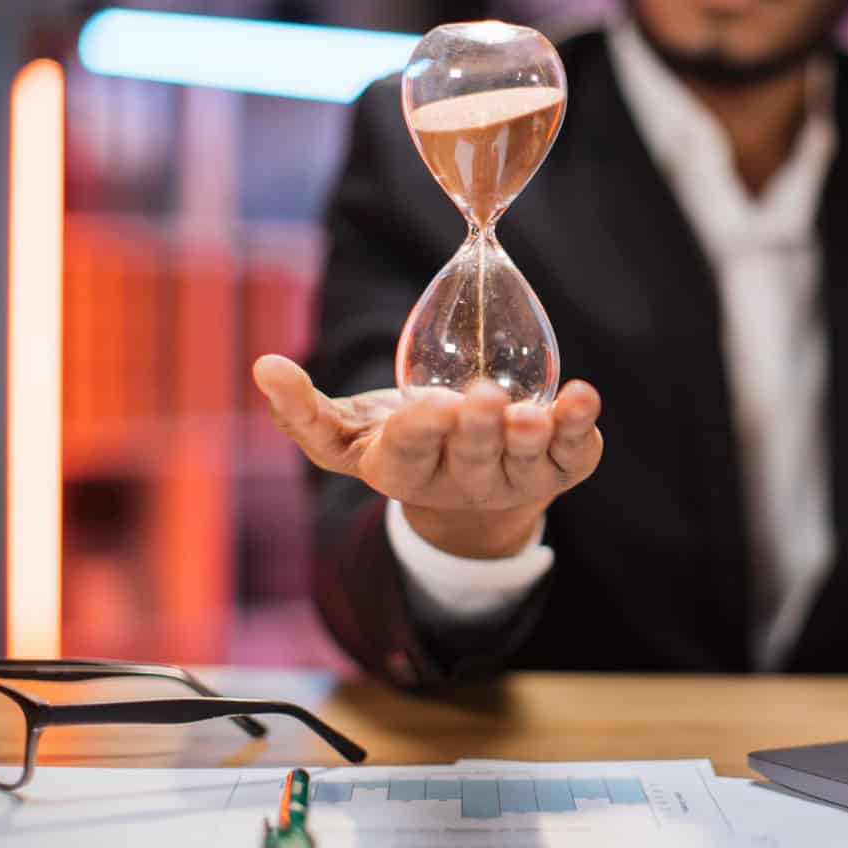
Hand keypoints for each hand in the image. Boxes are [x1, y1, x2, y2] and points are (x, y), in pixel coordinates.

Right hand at [251, 354, 602, 557]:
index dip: (418, 434)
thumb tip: (264, 365)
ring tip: (532, 411)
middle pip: (470, 458)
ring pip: (524, 460)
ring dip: (530, 435)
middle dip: (475, 430)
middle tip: (479, 398)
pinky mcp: (561, 467)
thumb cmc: (405, 438)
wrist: (476, 473)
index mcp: (406, 472)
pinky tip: (583, 395)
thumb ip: (304, 408)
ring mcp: (516, 479)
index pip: (408, 455)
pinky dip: (579, 425)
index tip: (424, 407)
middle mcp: (463, 482)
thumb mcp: (347, 432)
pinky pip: (574, 450)